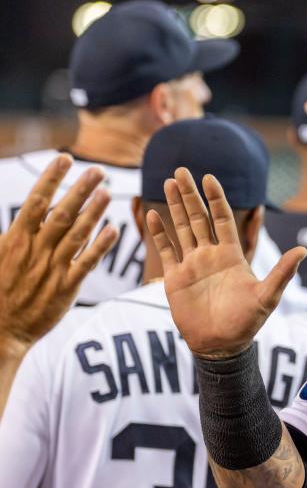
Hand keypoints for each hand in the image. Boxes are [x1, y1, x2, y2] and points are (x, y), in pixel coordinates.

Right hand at [0, 154, 116, 355]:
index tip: (65, 159)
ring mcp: (52, 268)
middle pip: (61, 213)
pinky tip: (114, 231)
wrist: (1, 328)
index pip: (35, 202)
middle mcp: (35, 250)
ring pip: (76, 235)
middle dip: (80, 189)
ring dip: (94, 212)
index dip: (51, 179)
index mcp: (15, 239)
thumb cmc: (0, 289)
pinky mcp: (67, 287)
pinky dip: (100, 247)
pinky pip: (86, 263)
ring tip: (108, 192)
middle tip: (99, 170)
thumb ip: (15, 232)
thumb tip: (26, 211)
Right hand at [145, 168, 306, 358]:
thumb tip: (303, 251)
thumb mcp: (267, 296)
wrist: (221, 345)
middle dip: (189, 195)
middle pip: (198, 218)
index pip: (222, 219)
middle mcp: (210, 255)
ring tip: (167, 182)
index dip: (216, 198)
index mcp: (231, 255)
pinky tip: (153, 214)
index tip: (208, 177)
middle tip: (181, 171)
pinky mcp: (176, 278)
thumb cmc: (246, 322)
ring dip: (174, 207)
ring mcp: (192, 265)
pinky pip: (167, 250)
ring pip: (182, 229)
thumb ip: (282, 272)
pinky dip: (160, 233)